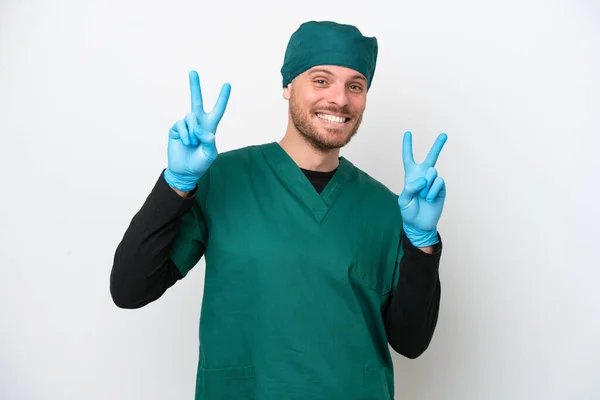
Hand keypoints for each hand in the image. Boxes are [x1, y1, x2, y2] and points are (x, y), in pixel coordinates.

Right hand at [163, 70, 230, 191]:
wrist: (184, 171)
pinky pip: (181, 125)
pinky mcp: (176, 129)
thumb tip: (201, 130)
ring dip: (193, 132)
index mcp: (210, 127)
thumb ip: (209, 141)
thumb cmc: (200, 163)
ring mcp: (186, 126)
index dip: (222, 98)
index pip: (217, 110)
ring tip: (192, 144)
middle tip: (193, 72)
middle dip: (194, 86)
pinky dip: (185, 135)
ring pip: (190, 117)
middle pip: (196, 101)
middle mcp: (198, 123)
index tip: (227, 85)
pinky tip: (185, 143)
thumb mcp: (210, 154)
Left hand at [398, 131, 447, 246]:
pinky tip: (429, 198)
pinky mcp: (441, 188)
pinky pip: (439, 182)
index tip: (408, 133)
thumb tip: (424, 179)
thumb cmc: (409, 212)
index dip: (407, 146)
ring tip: (424, 196)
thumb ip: (410, 187)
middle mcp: (423, 176)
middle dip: (438, 146)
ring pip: (433, 172)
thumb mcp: (404, 200)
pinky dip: (432, 190)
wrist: (420, 224)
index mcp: (411, 176)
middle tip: (444, 134)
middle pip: (431, 157)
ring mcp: (433, 182)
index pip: (408, 158)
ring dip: (427, 184)